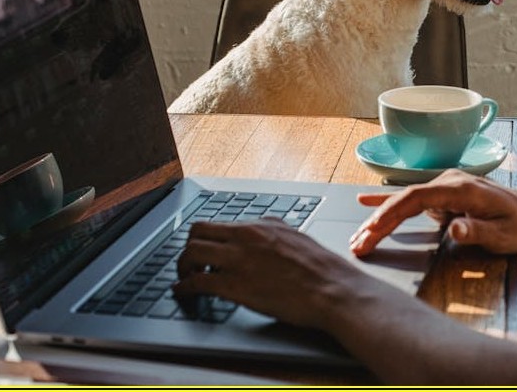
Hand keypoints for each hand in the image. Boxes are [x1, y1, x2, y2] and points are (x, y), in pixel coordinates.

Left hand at [174, 218, 365, 328]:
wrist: (333, 290)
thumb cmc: (323, 270)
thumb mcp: (298, 238)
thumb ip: (276, 233)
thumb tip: (266, 232)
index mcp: (263, 225)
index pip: (220, 223)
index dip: (208, 239)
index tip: (205, 250)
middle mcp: (247, 237)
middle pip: (198, 231)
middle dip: (189, 247)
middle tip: (190, 263)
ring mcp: (239, 260)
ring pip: (191, 253)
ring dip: (183, 266)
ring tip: (186, 277)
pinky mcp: (234, 285)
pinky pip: (196, 282)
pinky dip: (184, 288)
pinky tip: (184, 293)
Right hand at [350, 170, 516, 256]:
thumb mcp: (504, 236)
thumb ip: (477, 231)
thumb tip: (453, 228)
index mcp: (462, 189)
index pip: (416, 198)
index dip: (390, 215)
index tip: (372, 233)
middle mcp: (450, 181)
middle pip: (405, 199)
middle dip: (378, 221)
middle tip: (358, 244)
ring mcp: (447, 186)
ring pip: (405, 201)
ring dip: (380, 219)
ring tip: (358, 236)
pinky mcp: (446, 195)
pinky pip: (413, 199)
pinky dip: (390, 201)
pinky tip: (367, 202)